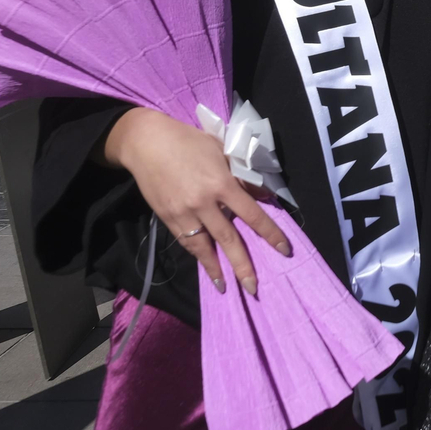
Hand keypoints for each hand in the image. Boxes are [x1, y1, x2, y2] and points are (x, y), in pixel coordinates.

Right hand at [101, 107, 291, 295]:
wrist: (146, 143)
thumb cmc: (188, 141)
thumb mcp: (220, 152)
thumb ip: (241, 176)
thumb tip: (263, 196)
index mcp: (221, 183)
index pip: (252, 214)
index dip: (270, 233)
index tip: (283, 250)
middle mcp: (204, 202)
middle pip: (228, 239)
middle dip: (242, 265)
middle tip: (254, 288)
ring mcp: (184, 212)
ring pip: (204, 247)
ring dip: (216, 268)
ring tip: (227, 287)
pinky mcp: (168, 218)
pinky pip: (186, 241)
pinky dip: (198, 255)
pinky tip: (206, 266)